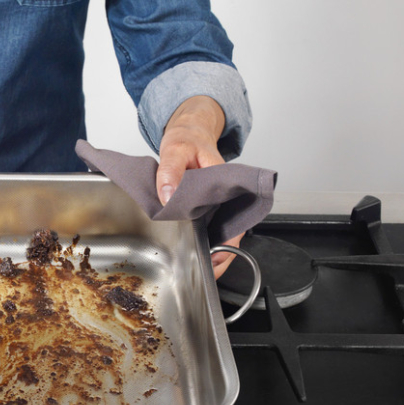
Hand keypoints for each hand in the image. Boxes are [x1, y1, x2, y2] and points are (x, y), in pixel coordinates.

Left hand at [156, 95, 241, 278]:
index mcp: (225, 183)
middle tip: (203, 273)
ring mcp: (215, 202)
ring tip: (195, 269)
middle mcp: (224, 196)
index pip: (236, 221)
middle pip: (228, 232)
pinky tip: (188, 250)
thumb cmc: (187, 139)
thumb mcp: (175, 150)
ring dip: (209, 249)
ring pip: (218, 231)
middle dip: (219, 255)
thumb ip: (170, 171)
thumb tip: (168, 194)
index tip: (217, 258)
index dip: (229, 243)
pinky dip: (199, 237)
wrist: (188, 131)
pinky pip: (205, 225)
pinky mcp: (204, 205)